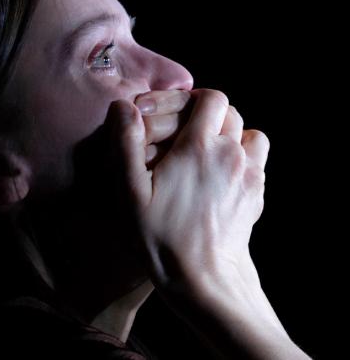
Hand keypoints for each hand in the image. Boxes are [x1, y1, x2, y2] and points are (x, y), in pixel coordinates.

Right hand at [109, 88, 268, 292]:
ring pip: (248, 133)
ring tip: (201, 152)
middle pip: (229, 112)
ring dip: (226, 134)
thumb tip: (123, 107)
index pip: (210, 98)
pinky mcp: (256, 194)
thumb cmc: (162, 238)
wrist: (204, 280)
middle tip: (178, 134)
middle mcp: (231, 154)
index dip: (187, 99)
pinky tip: (215, 175)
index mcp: (199, 148)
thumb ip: (126, 144)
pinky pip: (255, 160)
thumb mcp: (131, 192)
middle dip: (204, 115)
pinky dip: (239, 156)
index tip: (168, 115)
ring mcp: (249, 175)